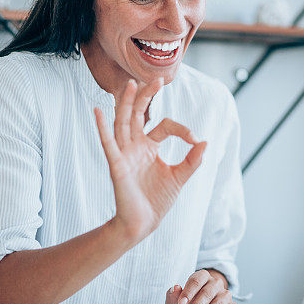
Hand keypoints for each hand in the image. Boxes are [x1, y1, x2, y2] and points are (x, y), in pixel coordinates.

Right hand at [94, 78, 206, 245]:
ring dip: (127, 104)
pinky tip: (98, 111)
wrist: (143, 224)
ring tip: (131, 85)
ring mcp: (124, 154)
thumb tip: (205, 142)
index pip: (164, 126)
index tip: (195, 139)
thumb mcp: (179, 177)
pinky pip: (108, 144)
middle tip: (158, 80)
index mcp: (149, 147)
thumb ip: (192, 160)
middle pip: (138, 115)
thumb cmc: (157, 201)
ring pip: (123, 123)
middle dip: (147, 97)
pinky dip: (101, 128)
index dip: (181, 129)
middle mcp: (135, 147)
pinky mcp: (117, 165)